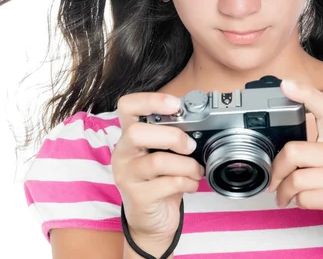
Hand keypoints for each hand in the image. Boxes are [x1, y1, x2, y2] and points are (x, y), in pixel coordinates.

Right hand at [111, 92, 203, 254]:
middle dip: (171, 136)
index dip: (151, 100)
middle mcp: (123, 153)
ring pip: (156, 161)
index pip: (127, 106)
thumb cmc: (159, 181)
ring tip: (196, 170)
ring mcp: (127, 176)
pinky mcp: (138, 197)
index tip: (175, 105)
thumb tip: (199, 120)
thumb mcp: (163, 154)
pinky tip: (191, 184)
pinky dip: (187, 183)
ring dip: (185, 165)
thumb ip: (172, 136)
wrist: (151, 221)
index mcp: (129, 136)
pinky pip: (167, 184)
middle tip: (189, 146)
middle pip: (136, 132)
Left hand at [267, 79, 322, 247]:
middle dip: (276, 170)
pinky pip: (307, 198)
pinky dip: (298, 203)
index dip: (304, 93)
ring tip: (285, 197)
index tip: (286, 84)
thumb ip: (313, 147)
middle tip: (274, 181)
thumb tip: (279, 145)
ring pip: (297, 178)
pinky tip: (301, 203)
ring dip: (284, 192)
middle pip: (294, 151)